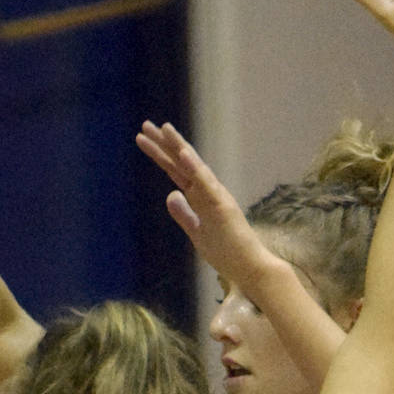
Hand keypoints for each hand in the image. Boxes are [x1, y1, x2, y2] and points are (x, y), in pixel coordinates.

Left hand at [135, 122, 280, 298]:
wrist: (250, 268)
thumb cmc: (226, 252)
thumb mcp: (197, 233)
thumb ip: (184, 214)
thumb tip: (170, 194)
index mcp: (201, 197)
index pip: (177, 171)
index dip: (161, 154)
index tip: (144, 138)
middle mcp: (209, 190)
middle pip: (182, 163)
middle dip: (164, 144)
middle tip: (145, 125)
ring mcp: (216, 196)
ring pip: (194, 166)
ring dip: (179, 146)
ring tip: (164, 128)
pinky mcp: (222, 206)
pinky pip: (206, 183)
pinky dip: (194, 167)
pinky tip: (182, 153)